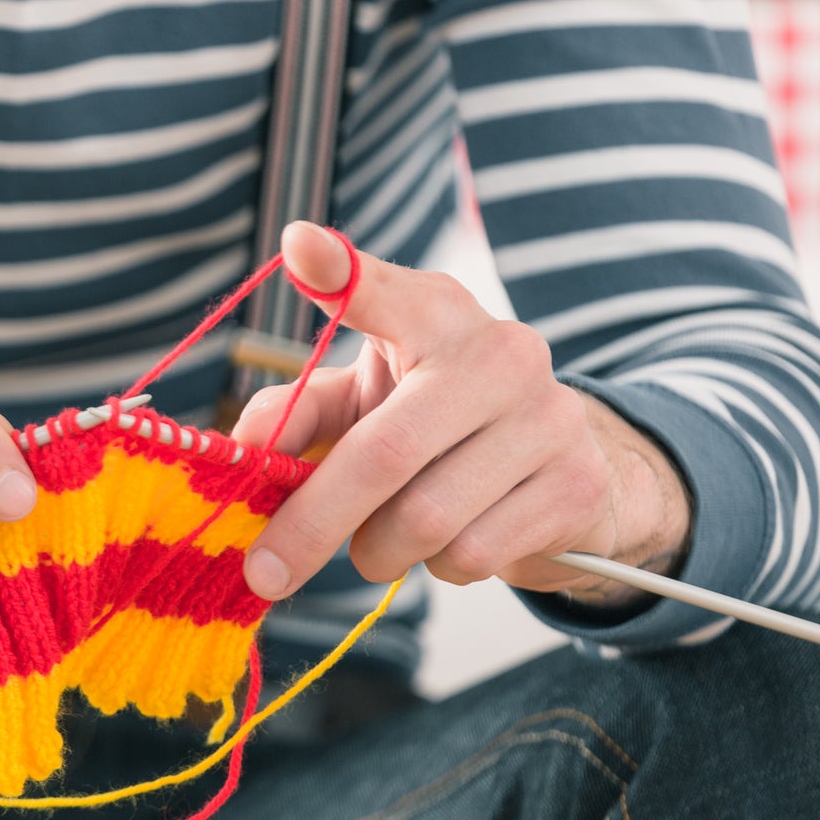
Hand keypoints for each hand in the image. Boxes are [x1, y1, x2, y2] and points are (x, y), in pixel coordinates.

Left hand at [234, 223, 692, 605]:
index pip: (383, 288)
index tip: (299, 247)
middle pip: (384, 454)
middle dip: (310, 525)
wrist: (561, 473)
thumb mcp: (364, 404)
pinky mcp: (577, 484)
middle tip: (264, 573)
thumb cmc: (436, 428)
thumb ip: (297, 416)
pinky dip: (439, 568)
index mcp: (435, 316)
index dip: (342, 273)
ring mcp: (549, 418)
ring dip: (379, 552)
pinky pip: (473, 555)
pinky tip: (450, 541)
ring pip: (426, 522)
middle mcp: (501, 353)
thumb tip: (243, 447)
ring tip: (382, 540)